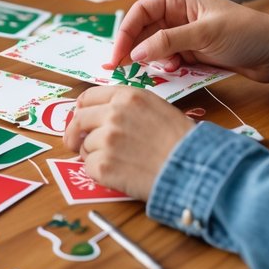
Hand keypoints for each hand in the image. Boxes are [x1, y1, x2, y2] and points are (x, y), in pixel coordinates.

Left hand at [62, 85, 193, 200]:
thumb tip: (98, 114)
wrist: (193, 167)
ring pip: (85, 147)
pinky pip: (89, 168)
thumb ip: (126, 106)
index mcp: (126, 96)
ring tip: (119, 161)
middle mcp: (113, 113)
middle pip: (78, 121)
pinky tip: (119, 173)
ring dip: (94, 156)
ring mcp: (107, 139)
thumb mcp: (155, 107)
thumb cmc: (180, 140)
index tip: (80, 119)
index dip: (81, 110)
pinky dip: (99, 173)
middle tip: (76, 144)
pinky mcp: (104, 165)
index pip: (88, 98)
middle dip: (75, 134)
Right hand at [107, 0, 268, 84]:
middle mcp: (177, 14)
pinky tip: (176, 71)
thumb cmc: (246, 33)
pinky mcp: (192, 52)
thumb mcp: (204, 34)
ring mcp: (184, 34)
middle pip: (142, 31)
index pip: (139, 13)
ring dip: (153, 61)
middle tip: (122, 71)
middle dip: (134, 50)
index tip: (116, 57)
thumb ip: (168, 42)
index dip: (124, 34)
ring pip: (153, 48)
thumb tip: (136, 53)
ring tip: (163, 69)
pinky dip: (166, 68)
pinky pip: (168, 60)